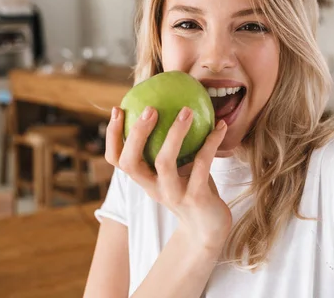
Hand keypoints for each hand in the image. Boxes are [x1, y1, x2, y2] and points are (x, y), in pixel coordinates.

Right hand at [105, 106, 231, 250]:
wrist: (210, 228)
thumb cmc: (193, 190)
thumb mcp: (177, 170)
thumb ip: (171, 147)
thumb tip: (172, 105)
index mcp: (145, 180)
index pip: (117, 160)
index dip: (112, 136)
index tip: (117, 109)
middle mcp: (154, 188)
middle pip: (131, 163)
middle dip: (136, 134)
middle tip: (150, 108)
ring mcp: (174, 194)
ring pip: (164, 162)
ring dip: (175, 133)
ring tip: (186, 110)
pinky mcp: (196, 197)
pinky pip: (201, 164)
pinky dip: (211, 141)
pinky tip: (221, 124)